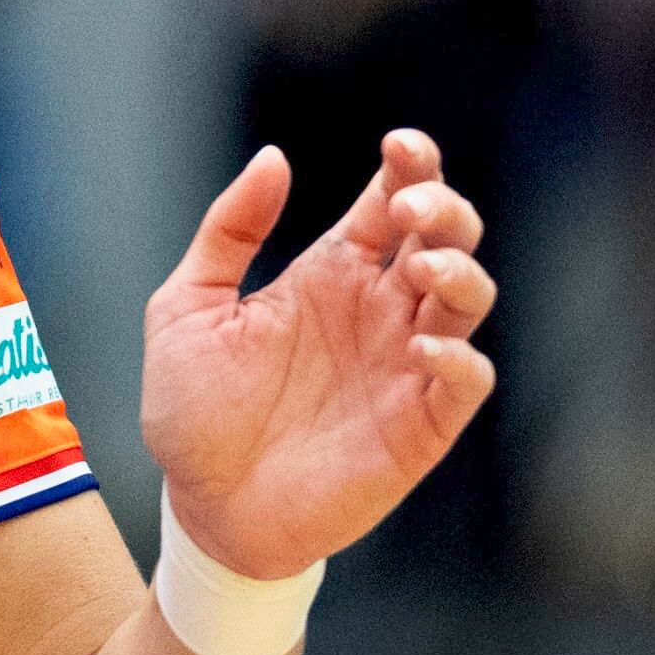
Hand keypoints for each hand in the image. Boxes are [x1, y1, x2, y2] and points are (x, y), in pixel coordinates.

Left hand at [138, 130, 498, 579]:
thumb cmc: (193, 412)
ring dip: (458, 272)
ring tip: (419, 269)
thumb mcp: (185, 310)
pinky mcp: (419, 425)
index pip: (392, 202)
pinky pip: (468, 379)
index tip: (399, 145)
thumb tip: (273, 157)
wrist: (202, 509)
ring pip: (469, 298)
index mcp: (331, 274)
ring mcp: (403, 366)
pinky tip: (419, 348)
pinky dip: (458, 357)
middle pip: (446, 238)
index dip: (412, 165)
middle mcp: (378, 311)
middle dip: (444, 208)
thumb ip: (227, 232)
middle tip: (410, 207)